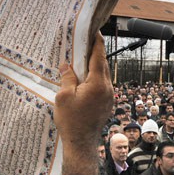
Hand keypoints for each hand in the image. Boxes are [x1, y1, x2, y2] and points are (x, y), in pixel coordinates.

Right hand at [56, 32, 111, 174]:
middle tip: (85, 42)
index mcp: (97, 83)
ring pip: (102, 75)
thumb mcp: (64, 96)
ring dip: (93, 66)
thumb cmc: (71, 121)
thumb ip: (67, 78)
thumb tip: (67, 66)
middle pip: (102, 64)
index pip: (98, 56)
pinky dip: (94, 78)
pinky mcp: (107, 103)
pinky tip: (83, 78)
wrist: (81, 143)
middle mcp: (107, 88)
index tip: (94, 31)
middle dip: (94, 52)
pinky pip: (102, 85)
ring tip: (81, 59)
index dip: (96, 42)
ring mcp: (109, 96)